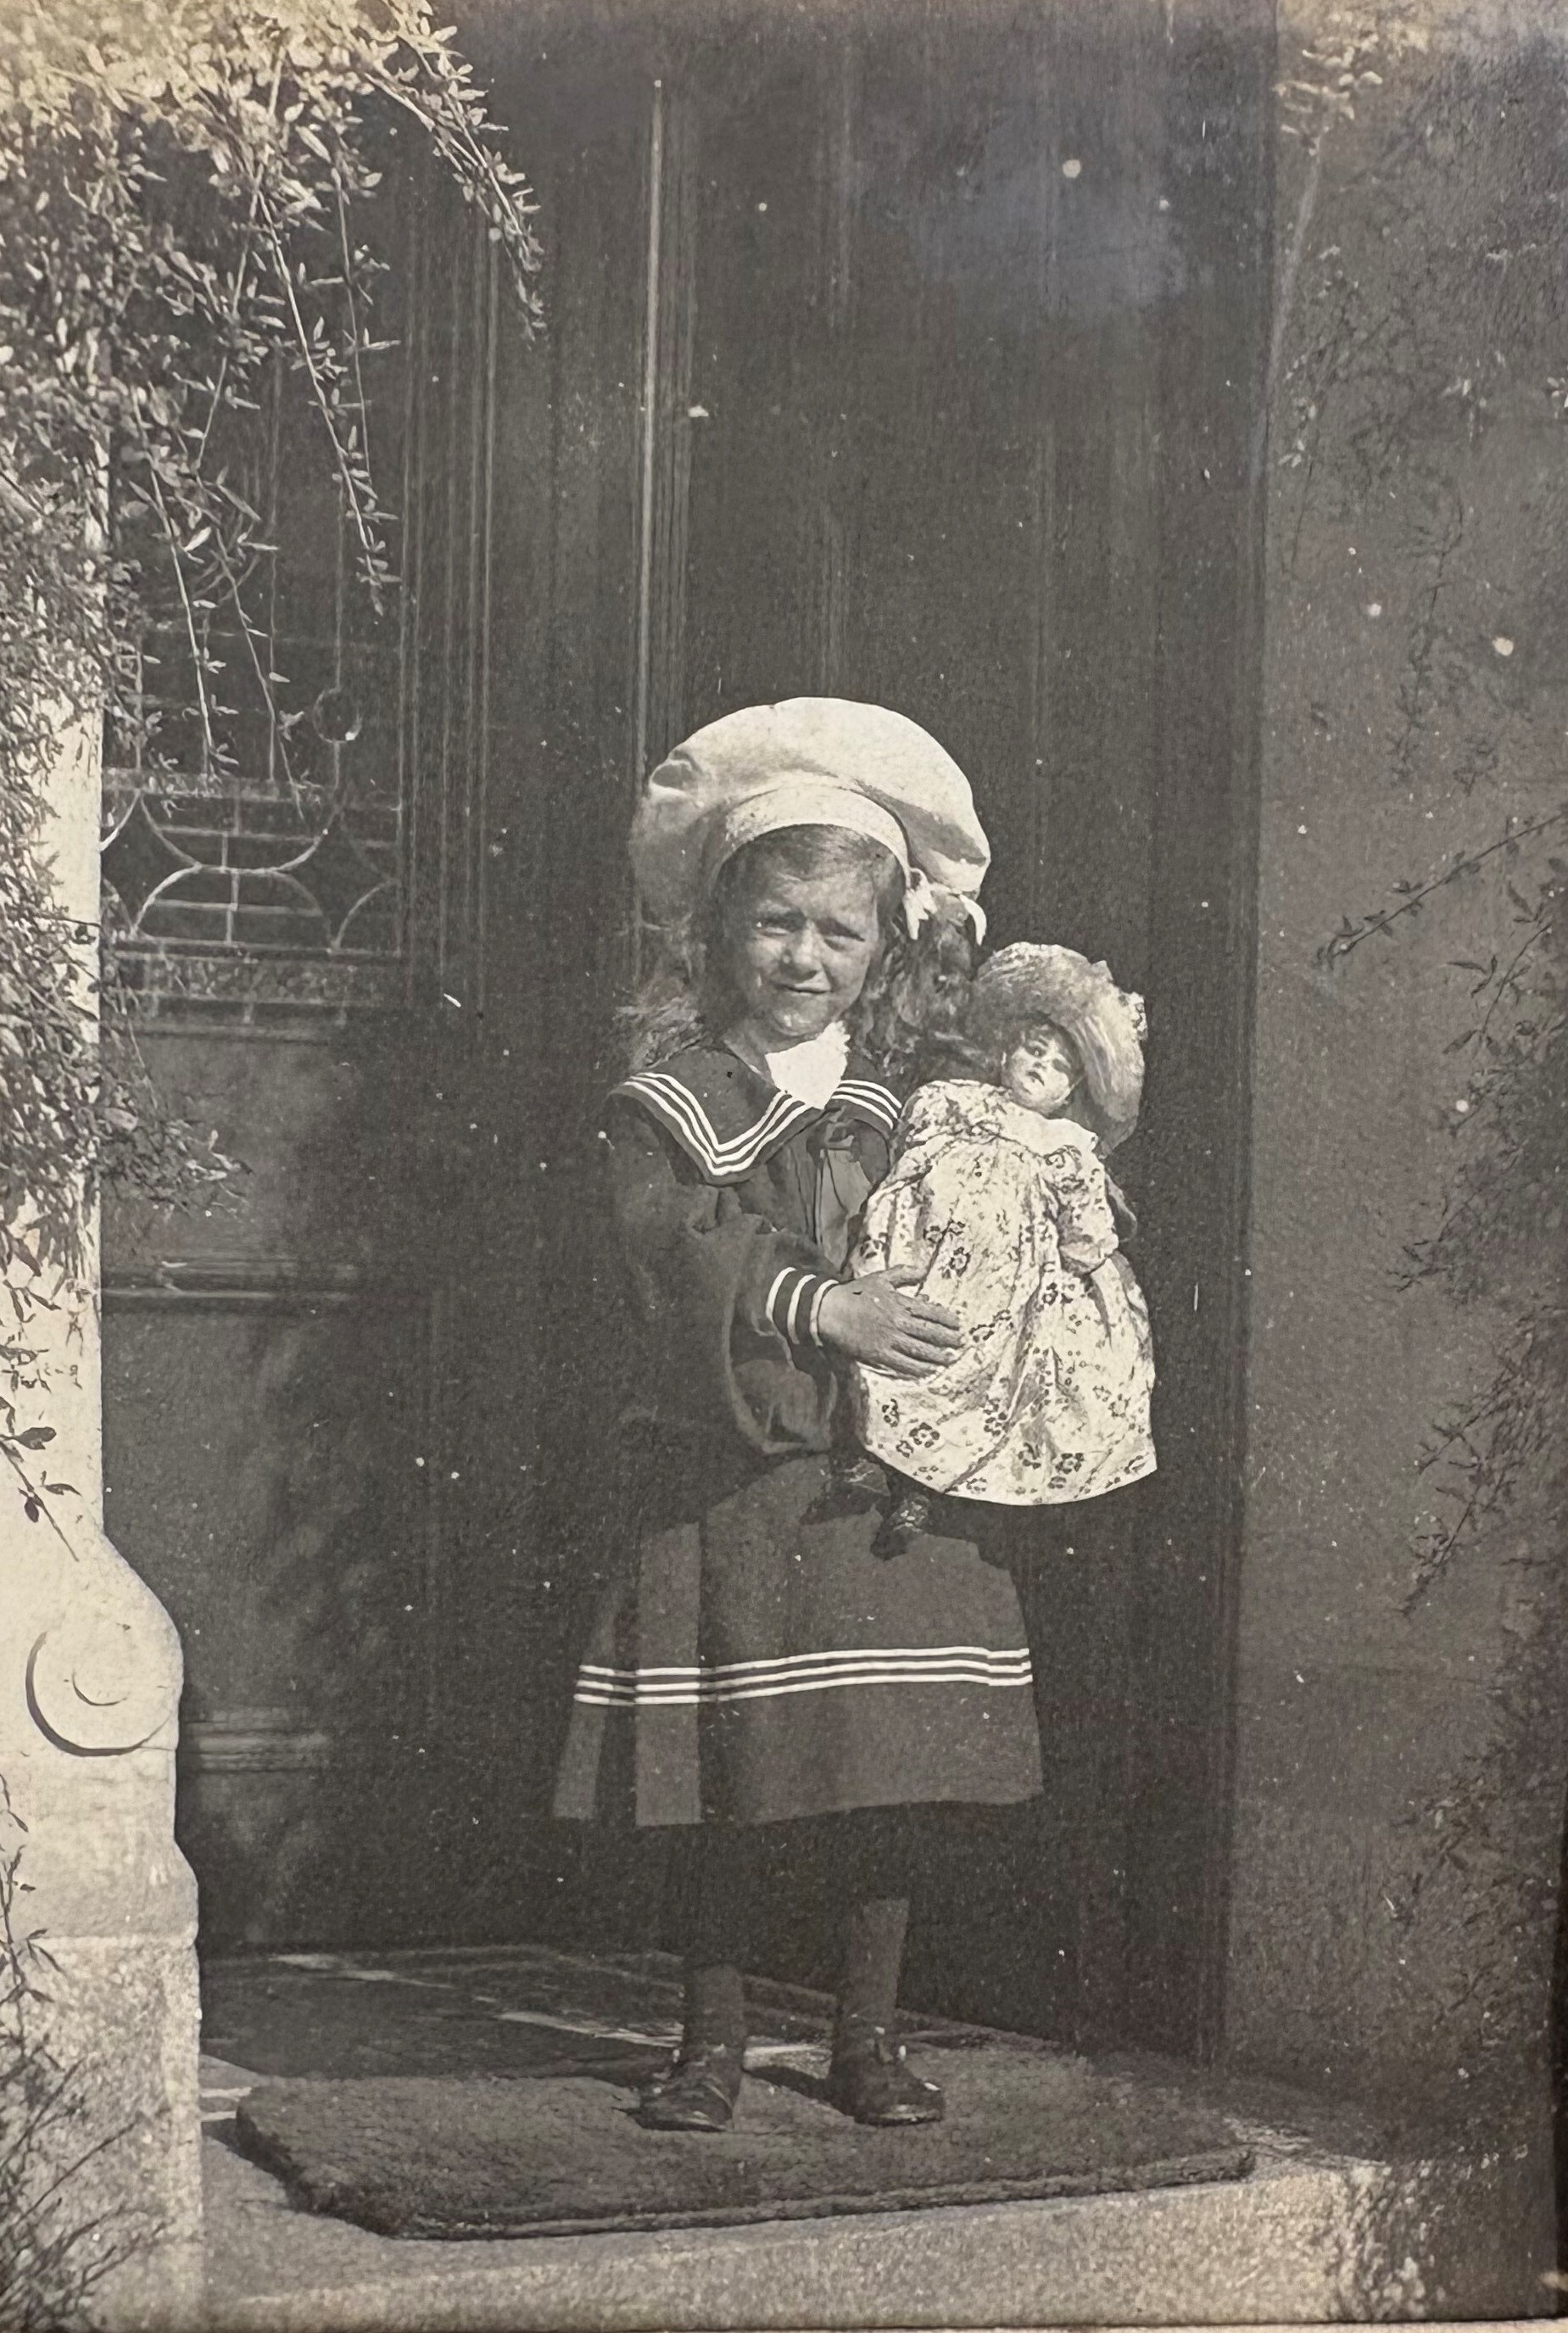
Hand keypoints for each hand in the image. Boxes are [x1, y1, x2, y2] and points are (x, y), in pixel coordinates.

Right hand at [816, 1269, 963, 1378]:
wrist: (830, 1311)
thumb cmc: (855, 1294)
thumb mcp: (880, 1278)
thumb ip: (903, 1274)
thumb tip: (923, 1270)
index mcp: (900, 1302)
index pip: (931, 1312)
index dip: (947, 1319)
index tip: (958, 1324)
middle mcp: (898, 1322)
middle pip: (929, 1333)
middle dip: (947, 1339)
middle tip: (960, 1343)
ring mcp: (889, 1339)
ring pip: (920, 1350)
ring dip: (938, 1356)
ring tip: (951, 1359)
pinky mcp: (878, 1354)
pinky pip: (902, 1364)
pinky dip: (918, 1368)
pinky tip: (928, 1370)